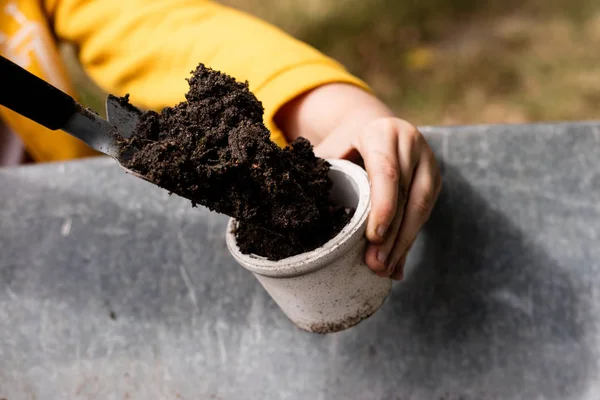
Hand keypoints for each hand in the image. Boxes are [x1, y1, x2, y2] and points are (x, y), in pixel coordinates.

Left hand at [275, 83, 441, 279]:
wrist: (371, 126)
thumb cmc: (342, 145)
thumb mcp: (329, 150)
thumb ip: (317, 174)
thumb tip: (292, 209)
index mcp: (382, 132)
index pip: (386, 171)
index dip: (383, 206)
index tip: (374, 237)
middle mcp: (410, 143)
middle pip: (406, 194)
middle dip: (392, 234)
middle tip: (376, 265)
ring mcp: (427, 161)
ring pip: (420, 206)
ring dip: (403, 242)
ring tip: (384, 270)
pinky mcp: (434, 179)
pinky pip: (424, 213)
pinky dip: (408, 240)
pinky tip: (396, 263)